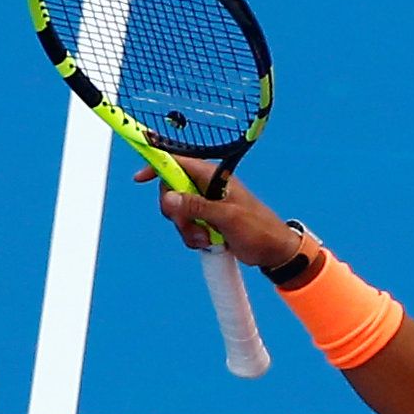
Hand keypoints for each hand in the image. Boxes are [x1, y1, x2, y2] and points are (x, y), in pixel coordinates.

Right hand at [134, 159, 300, 266]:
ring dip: (186, 229)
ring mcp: (205, 205)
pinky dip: (193, 237)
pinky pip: (186, 227)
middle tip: (191, 226)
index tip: (140, 178)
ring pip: (177, 213)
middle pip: (170, 192)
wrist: (274, 251)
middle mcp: (206, 187)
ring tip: (208, 238)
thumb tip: (169, 198)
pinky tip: (210, 243)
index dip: (156, 166)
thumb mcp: (227, 217)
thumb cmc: (259, 229)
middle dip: (175, 213)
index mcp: (212, 176)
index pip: (177, 162)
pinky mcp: (206, 221)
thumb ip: (197, 207)